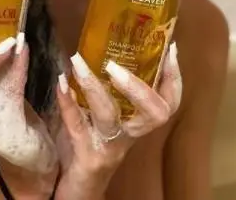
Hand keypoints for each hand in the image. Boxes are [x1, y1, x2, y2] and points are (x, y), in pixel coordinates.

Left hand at [54, 43, 181, 199]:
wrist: (78, 190)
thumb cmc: (93, 144)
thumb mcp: (109, 118)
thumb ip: (116, 91)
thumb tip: (116, 48)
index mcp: (138, 123)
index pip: (169, 103)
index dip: (174, 79)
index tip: (170, 50)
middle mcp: (130, 135)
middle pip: (153, 114)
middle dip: (139, 86)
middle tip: (116, 64)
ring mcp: (109, 146)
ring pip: (109, 116)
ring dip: (93, 87)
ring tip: (78, 61)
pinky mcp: (86, 155)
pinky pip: (77, 126)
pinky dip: (67, 102)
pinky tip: (61, 82)